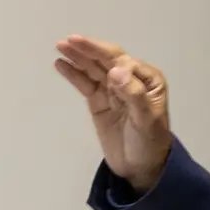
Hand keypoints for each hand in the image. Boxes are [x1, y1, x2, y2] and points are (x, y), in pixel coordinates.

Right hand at [54, 35, 172, 190]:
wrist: (140, 168)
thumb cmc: (149, 143)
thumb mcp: (146, 120)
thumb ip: (133, 94)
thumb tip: (115, 70)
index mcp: (147, 80)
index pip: (123, 61)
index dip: (106, 56)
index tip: (93, 60)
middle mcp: (130, 80)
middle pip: (106, 60)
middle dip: (88, 49)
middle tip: (69, 40)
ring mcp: (112, 90)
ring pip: (93, 69)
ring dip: (78, 57)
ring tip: (60, 46)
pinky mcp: (99, 102)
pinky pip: (85, 83)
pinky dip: (73, 74)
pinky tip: (61, 64)